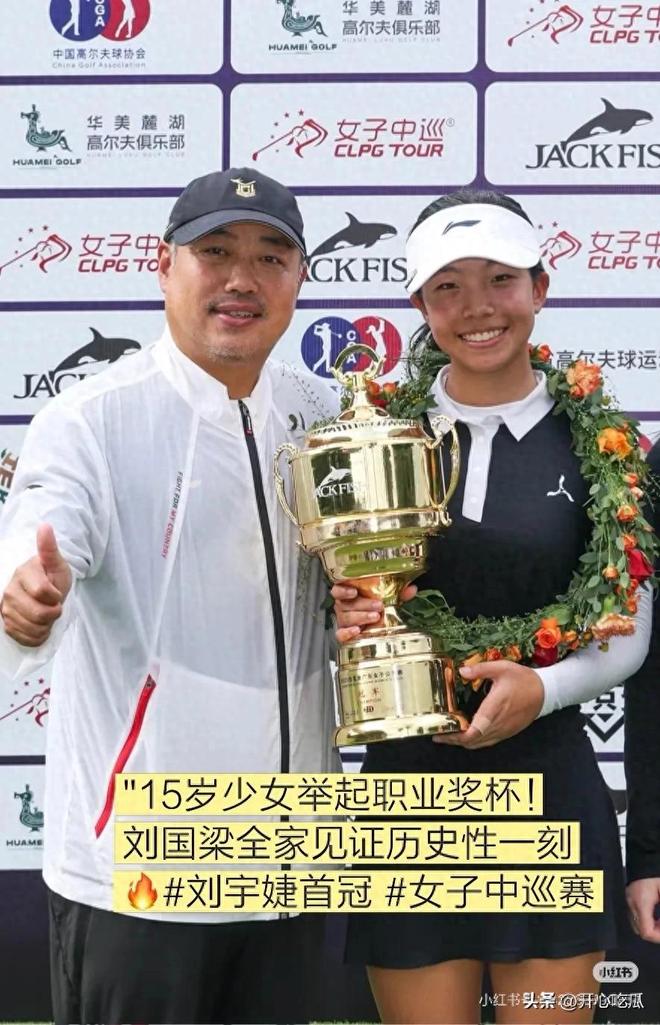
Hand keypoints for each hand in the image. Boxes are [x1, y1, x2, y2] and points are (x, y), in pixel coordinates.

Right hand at [0, 524, 71, 646]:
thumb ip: (49, 548)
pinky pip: (26, 638)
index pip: (43, 592)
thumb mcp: (57, 564)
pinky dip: (38, 636)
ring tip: (47, 614)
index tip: (57, 593)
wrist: (45, 591)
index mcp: (23, 573)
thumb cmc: (52, 577)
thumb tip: (45, 526)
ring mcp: (6, 609)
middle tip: (54, 606)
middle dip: (53, 613)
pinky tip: (40, 625)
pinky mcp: (7, 624)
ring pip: (32, 628)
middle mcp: (10, 591)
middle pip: (39, 614)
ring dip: (46, 625)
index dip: (56, 596)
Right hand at [331, 581, 416, 644]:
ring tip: (375, 617)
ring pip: (345, 618)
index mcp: (350, 594)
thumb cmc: (378, 608)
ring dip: (361, 616)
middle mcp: (344, 606)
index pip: (338, 589)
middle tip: (378, 606)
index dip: (343, 590)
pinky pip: (340, 634)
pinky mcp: (344, 634)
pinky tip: (357, 630)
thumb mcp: (389, 599)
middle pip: (346, 604)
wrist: (378, 628)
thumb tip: (411, 589)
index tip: (354, 591)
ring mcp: (343, 620)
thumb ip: (398, 593)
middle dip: (363, 604)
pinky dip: (347, 632)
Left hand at [434, 660, 544, 748]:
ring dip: (463, 742)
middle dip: (454, 740)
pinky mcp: (507, 732)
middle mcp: (498, 723)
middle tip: (439, 735)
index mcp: (494, 708)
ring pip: (480, 743)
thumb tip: (461, 670)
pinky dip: (475, 741)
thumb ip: (480, 669)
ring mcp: (504, 730)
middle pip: (473, 741)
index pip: (475, 731)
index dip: (459, 736)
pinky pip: (488, 741)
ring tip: (448, 736)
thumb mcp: (501, 668)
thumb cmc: (524, 680)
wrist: (545, 692)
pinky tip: (467, 735)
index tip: (444, 732)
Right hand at [626, 878, 659, 942]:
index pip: (646, 932)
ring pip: (637, 927)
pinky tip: (655, 916)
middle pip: (641, 932)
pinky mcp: (628, 899)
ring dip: (651, 927)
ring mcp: (628, 901)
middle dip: (656, 933)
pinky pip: (635, 918)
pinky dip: (646, 921)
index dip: (658, 937)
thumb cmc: (654, 873)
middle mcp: (631, 903)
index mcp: (641, 902)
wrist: (645, 860)